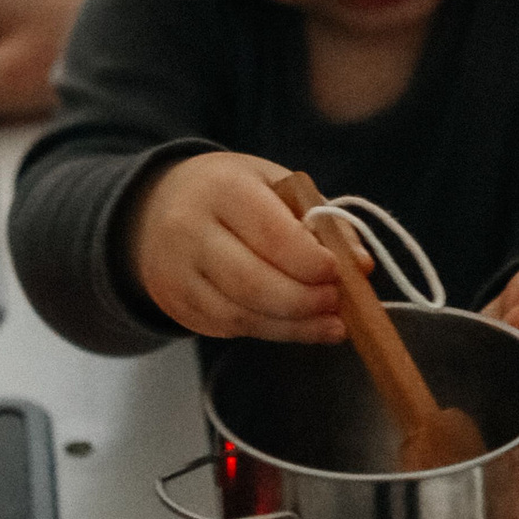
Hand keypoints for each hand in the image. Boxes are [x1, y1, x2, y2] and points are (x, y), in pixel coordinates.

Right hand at [128, 151, 343, 340]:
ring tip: (330, 323)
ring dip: (294, 326)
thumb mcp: (277, 186)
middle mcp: (189, 231)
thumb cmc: (234, 194)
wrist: (157, 208)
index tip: (340, 272)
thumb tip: (361, 265)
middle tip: (338, 304)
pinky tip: (297, 326)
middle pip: (253, 282)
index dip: (312, 262)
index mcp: (223, 189)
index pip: (273, 235)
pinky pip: (229, 329)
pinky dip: (271, 332)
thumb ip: (322, 221)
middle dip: (305, 301)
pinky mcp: (175, 304)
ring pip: (241, 315)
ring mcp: (176, 273)